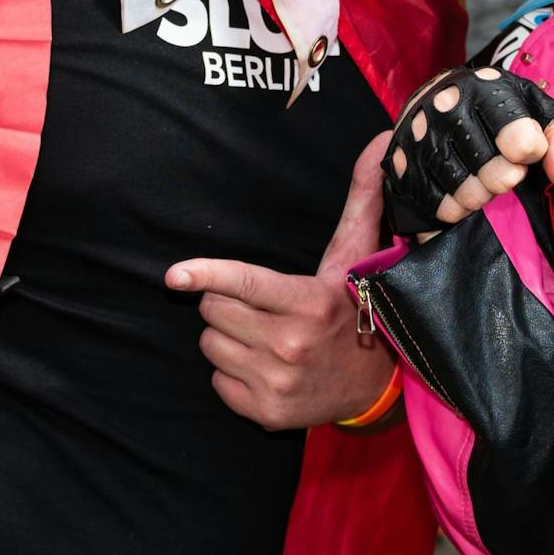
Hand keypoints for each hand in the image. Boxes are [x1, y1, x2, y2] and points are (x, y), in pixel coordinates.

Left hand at [167, 134, 395, 428]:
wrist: (379, 385)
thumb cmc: (360, 306)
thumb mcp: (359, 254)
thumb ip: (363, 196)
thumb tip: (379, 140)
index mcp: (309, 303)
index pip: (245, 284)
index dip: (206, 276)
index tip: (174, 276)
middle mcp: (291, 345)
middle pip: (215, 311)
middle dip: (226, 301)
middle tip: (260, 304)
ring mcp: (277, 383)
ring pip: (211, 345)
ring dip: (228, 336)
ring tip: (265, 334)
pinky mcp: (267, 414)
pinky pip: (218, 382)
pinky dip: (233, 372)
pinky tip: (265, 365)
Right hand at [384, 67, 553, 238]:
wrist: (444, 99)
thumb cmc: (502, 113)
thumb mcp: (541, 115)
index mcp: (488, 87)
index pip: (521, 139)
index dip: (529, 156)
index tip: (524, 154)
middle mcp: (448, 103)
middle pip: (491, 170)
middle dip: (504, 180)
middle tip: (505, 175)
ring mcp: (420, 131)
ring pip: (461, 188)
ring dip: (479, 197)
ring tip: (483, 186)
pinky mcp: (400, 157)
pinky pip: (434, 201)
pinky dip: (452, 207)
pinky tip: (459, 197)